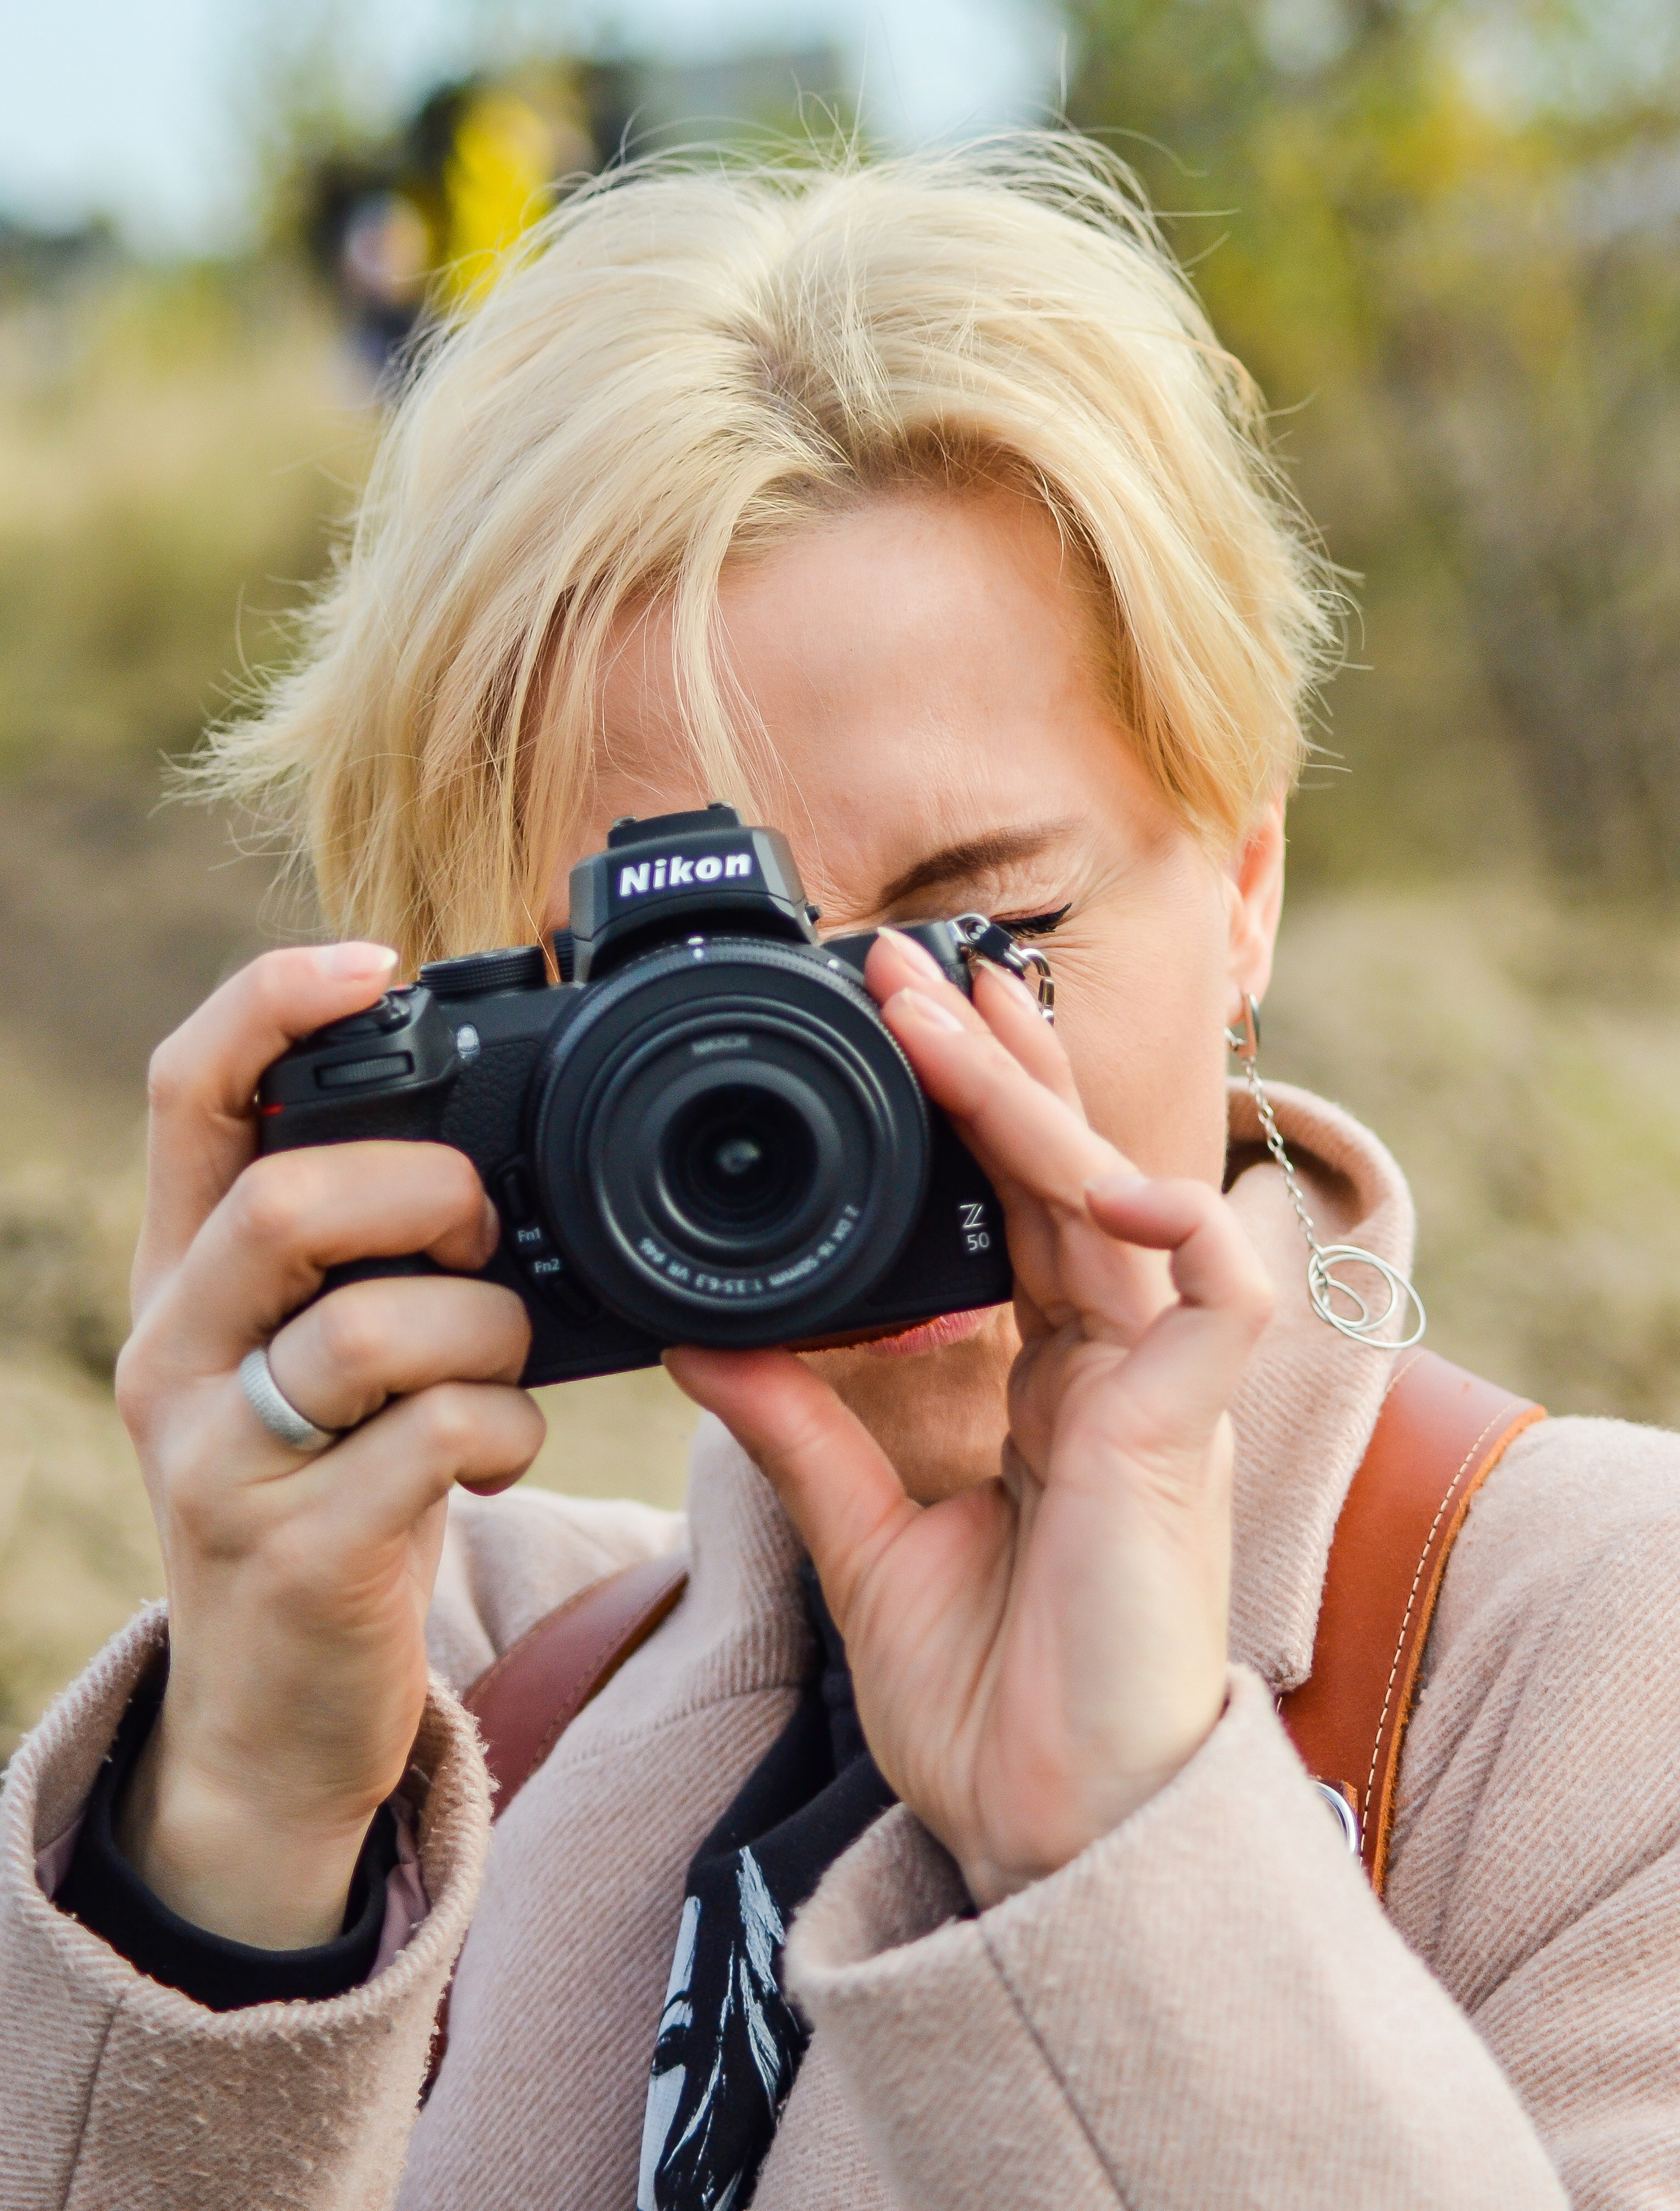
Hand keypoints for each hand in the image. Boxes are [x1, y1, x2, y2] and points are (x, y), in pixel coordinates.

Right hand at [114, 944, 543, 1946]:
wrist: (273, 1717)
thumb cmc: (324, 1490)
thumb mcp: (308, 1354)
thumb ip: (358, 1251)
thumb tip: (489, 1142)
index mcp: (182, 1275)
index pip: (192, 1094)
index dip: (272, 1004)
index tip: (376, 965)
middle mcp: (172, 1352)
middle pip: (287, 1201)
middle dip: (428, 1195)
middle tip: (482, 1236)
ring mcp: (216, 1460)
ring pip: (373, 1327)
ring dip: (488, 1333)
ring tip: (501, 1370)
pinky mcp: (290, 1553)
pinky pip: (435, 1439)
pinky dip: (504, 1431)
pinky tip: (495, 1455)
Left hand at [666, 930, 1273, 1908]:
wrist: (1045, 1833)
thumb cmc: (986, 1706)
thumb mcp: (859, 1539)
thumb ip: (796, 1426)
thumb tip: (705, 1333)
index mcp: (1053, 1389)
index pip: (1009, 1214)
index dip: (964, 1117)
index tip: (889, 1033)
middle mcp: (1112, 1372)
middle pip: (1057, 1179)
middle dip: (992, 1061)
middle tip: (904, 964)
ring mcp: (1162, 1395)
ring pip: (1119, 1202)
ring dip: (1039, 1103)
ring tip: (956, 1011)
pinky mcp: (1193, 1436)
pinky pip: (1217, 1294)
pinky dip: (1174, 1225)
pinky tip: (1109, 1179)